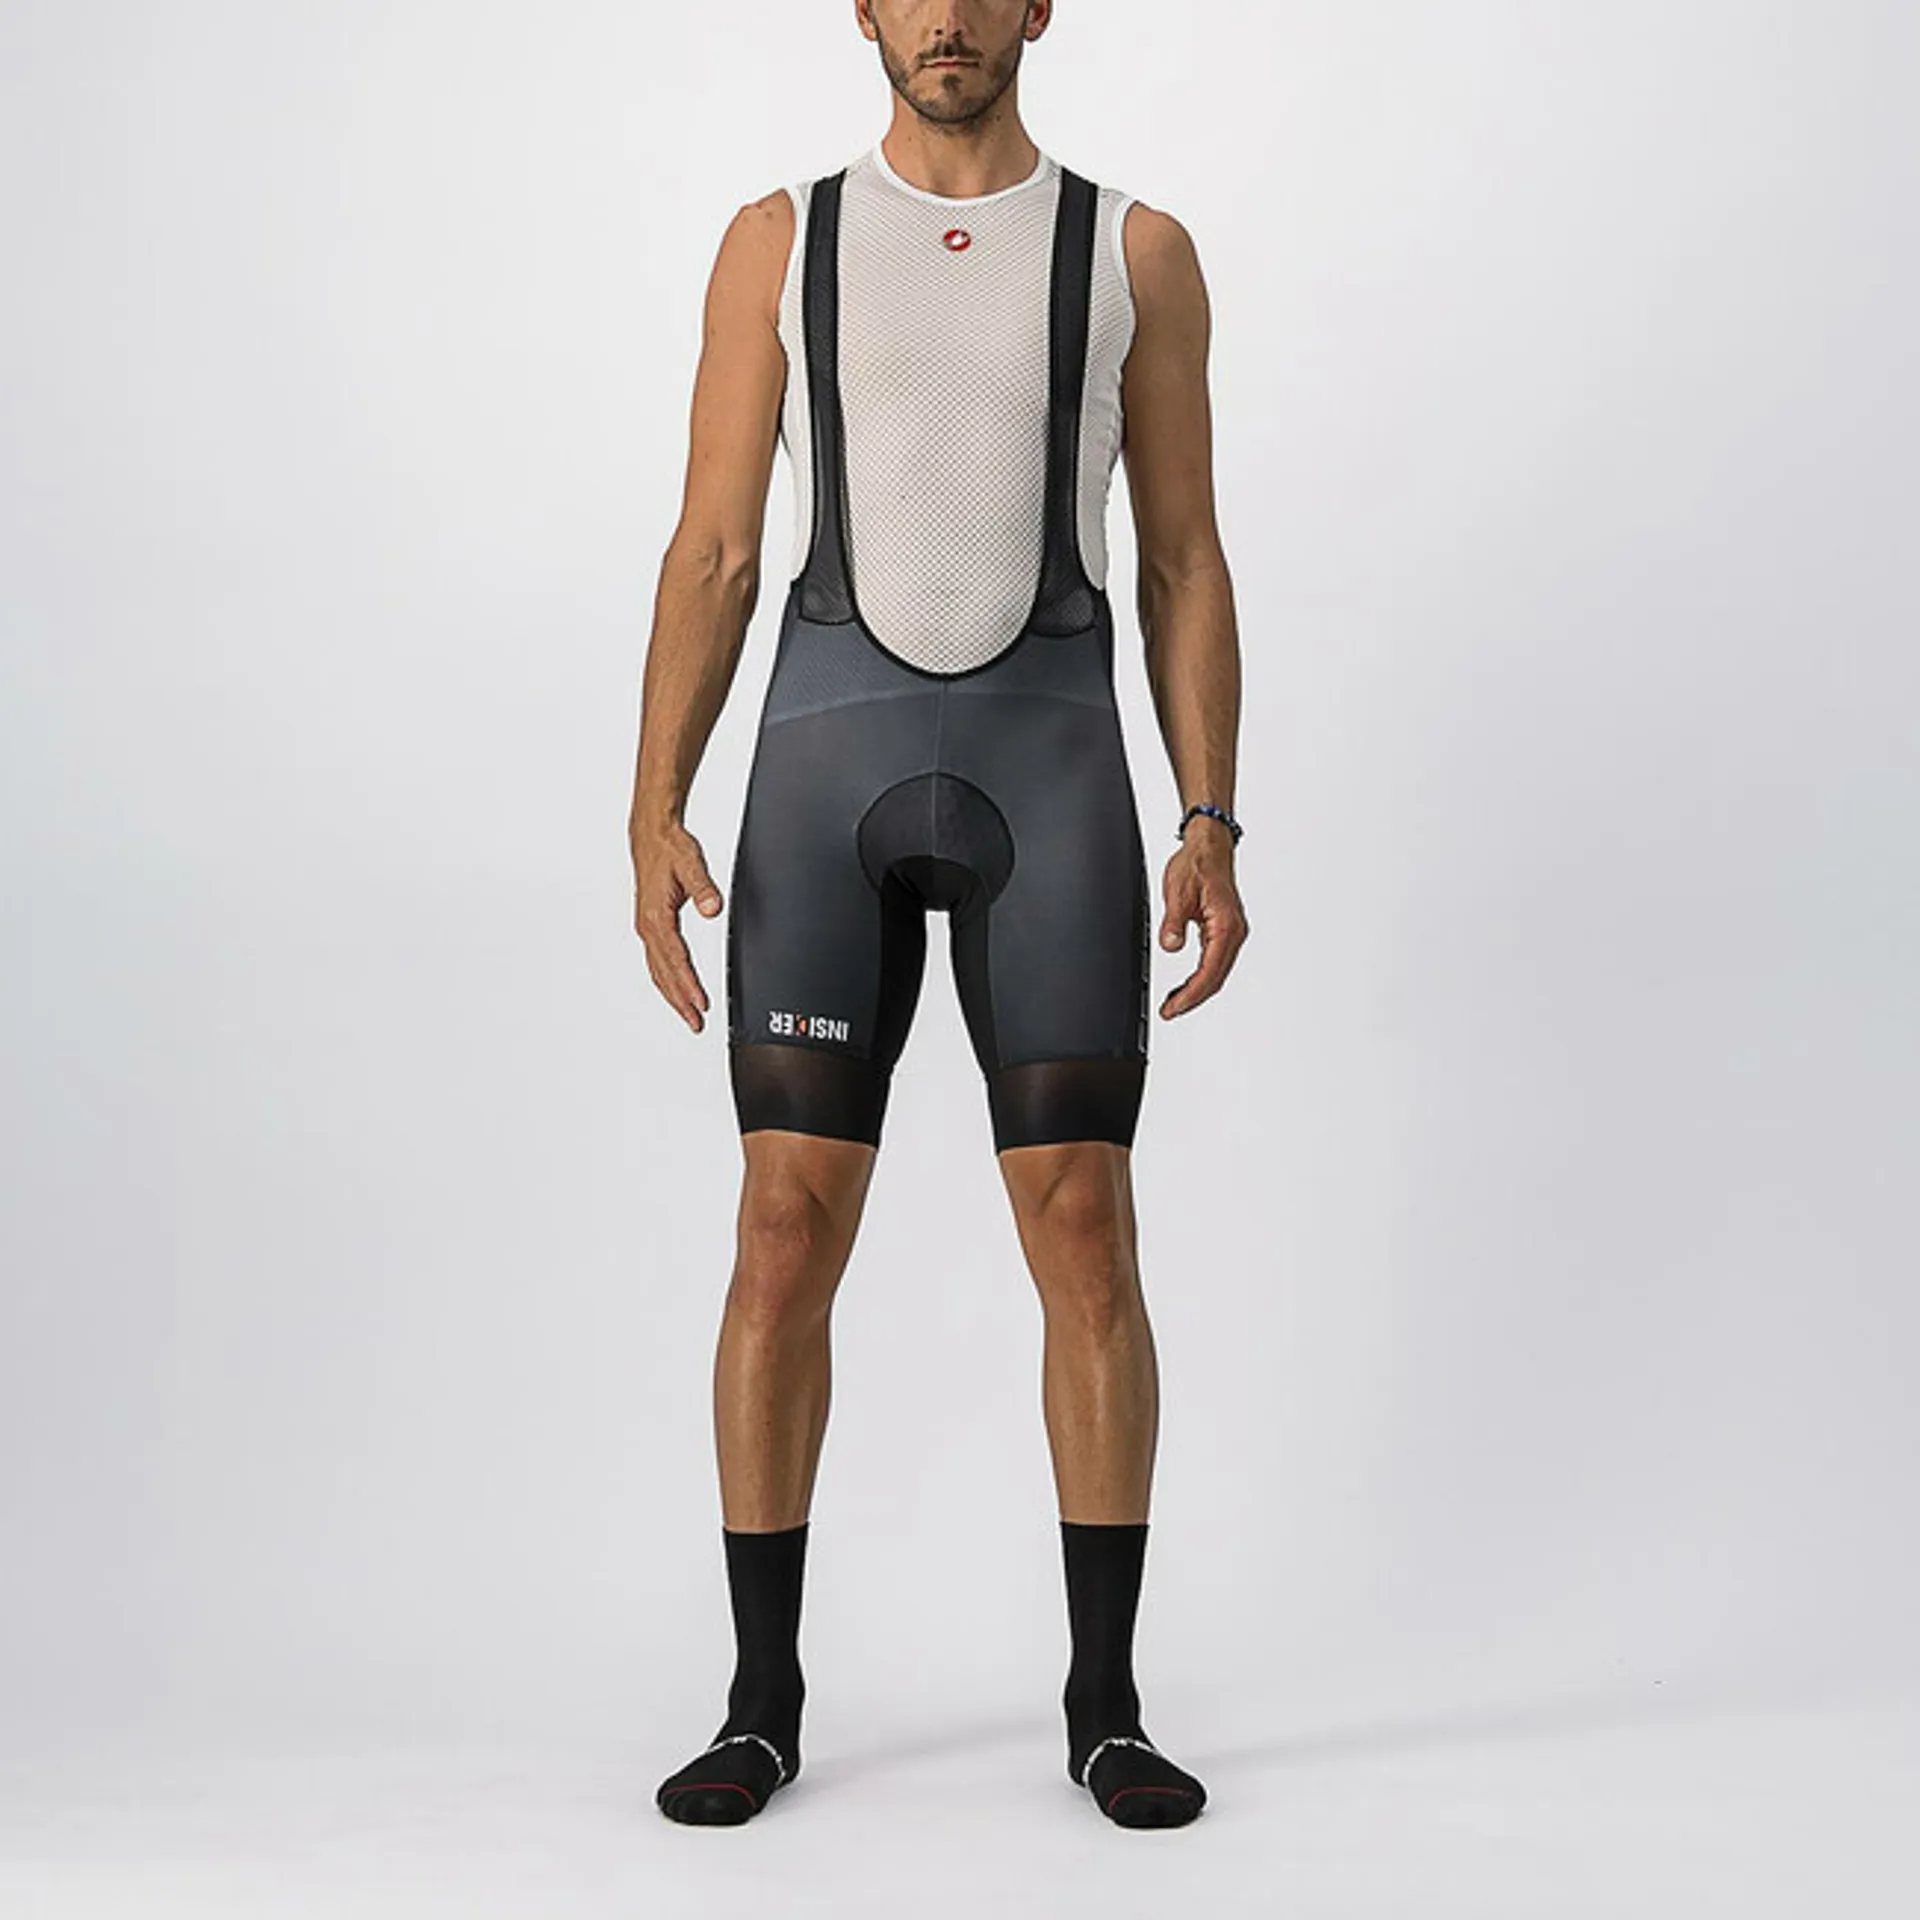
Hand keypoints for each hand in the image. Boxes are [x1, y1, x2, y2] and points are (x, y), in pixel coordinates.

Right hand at [632, 822, 723, 1032]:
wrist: (652, 836)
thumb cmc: (670, 849)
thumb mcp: (691, 864)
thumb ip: (704, 887)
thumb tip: (713, 907)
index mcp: (656, 917)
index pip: (676, 960)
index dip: (689, 985)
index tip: (701, 1004)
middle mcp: (648, 927)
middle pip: (664, 974)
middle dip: (680, 1002)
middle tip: (696, 1024)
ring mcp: (647, 929)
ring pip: (658, 972)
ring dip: (673, 996)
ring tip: (689, 1015)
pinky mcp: (651, 926)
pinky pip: (657, 962)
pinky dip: (667, 980)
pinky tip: (676, 989)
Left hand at [1157, 820, 1247, 1018]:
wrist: (1208, 847)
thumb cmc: (1197, 864)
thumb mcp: (1177, 892)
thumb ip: (1173, 922)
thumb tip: (1171, 946)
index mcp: (1225, 926)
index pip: (1209, 972)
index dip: (1190, 995)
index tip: (1173, 1008)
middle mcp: (1233, 932)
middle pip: (1216, 978)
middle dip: (1192, 999)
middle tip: (1170, 1012)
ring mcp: (1231, 933)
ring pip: (1217, 973)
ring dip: (1197, 990)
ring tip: (1174, 1003)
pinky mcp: (1225, 931)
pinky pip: (1215, 962)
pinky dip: (1201, 977)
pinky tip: (1186, 985)